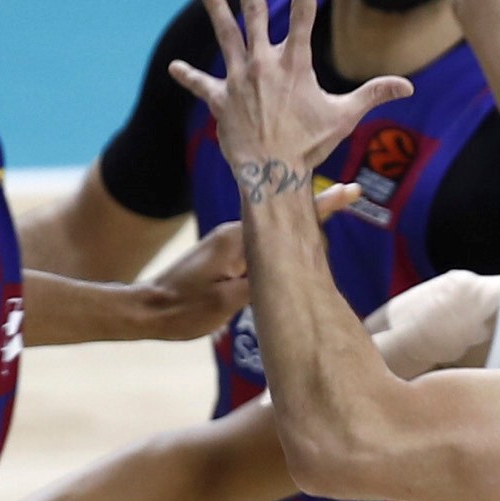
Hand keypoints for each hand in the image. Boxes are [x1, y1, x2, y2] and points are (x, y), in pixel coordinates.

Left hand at [138, 188, 360, 340]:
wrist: (148, 310)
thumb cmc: (184, 309)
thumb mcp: (227, 302)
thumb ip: (262, 283)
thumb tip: (293, 269)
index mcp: (238, 239)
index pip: (287, 217)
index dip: (323, 205)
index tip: (351, 190)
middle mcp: (235, 232)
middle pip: (284, 219)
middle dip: (315, 214)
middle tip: (350, 198)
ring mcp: (229, 241)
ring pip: (274, 233)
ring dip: (297, 235)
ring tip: (322, 240)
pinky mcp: (225, 253)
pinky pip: (262, 243)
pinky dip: (280, 247)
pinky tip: (292, 258)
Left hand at [171, 0, 412, 203]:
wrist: (272, 173)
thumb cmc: (310, 146)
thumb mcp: (345, 116)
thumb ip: (373, 94)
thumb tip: (408, 87)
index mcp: (295, 63)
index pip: (304, 13)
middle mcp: (264, 63)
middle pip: (254, 9)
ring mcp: (238, 79)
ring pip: (224, 33)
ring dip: (214, 6)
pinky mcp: (220, 100)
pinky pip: (202, 85)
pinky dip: (189, 77)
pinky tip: (175, 66)